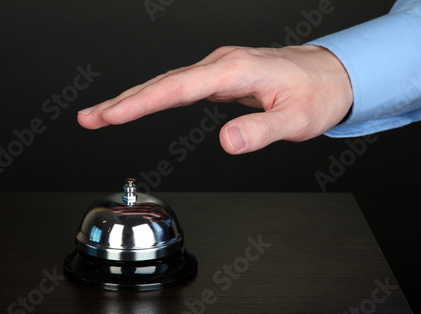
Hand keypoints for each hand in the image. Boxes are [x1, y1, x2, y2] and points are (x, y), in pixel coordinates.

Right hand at [77, 45, 352, 153]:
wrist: (331, 75)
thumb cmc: (316, 95)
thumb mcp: (296, 120)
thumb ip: (260, 130)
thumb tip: (225, 142)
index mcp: (234, 71)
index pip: (176, 89)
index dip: (140, 103)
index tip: (110, 116)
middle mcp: (221, 64)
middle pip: (162, 83)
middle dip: (122, 102)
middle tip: (89, 118)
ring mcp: (219, 69)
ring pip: (166, 83)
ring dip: (132, 99)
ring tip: (102, 115)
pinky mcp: (220, 76)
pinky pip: (179, 86)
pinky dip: (154, 97)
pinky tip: (140, 105)